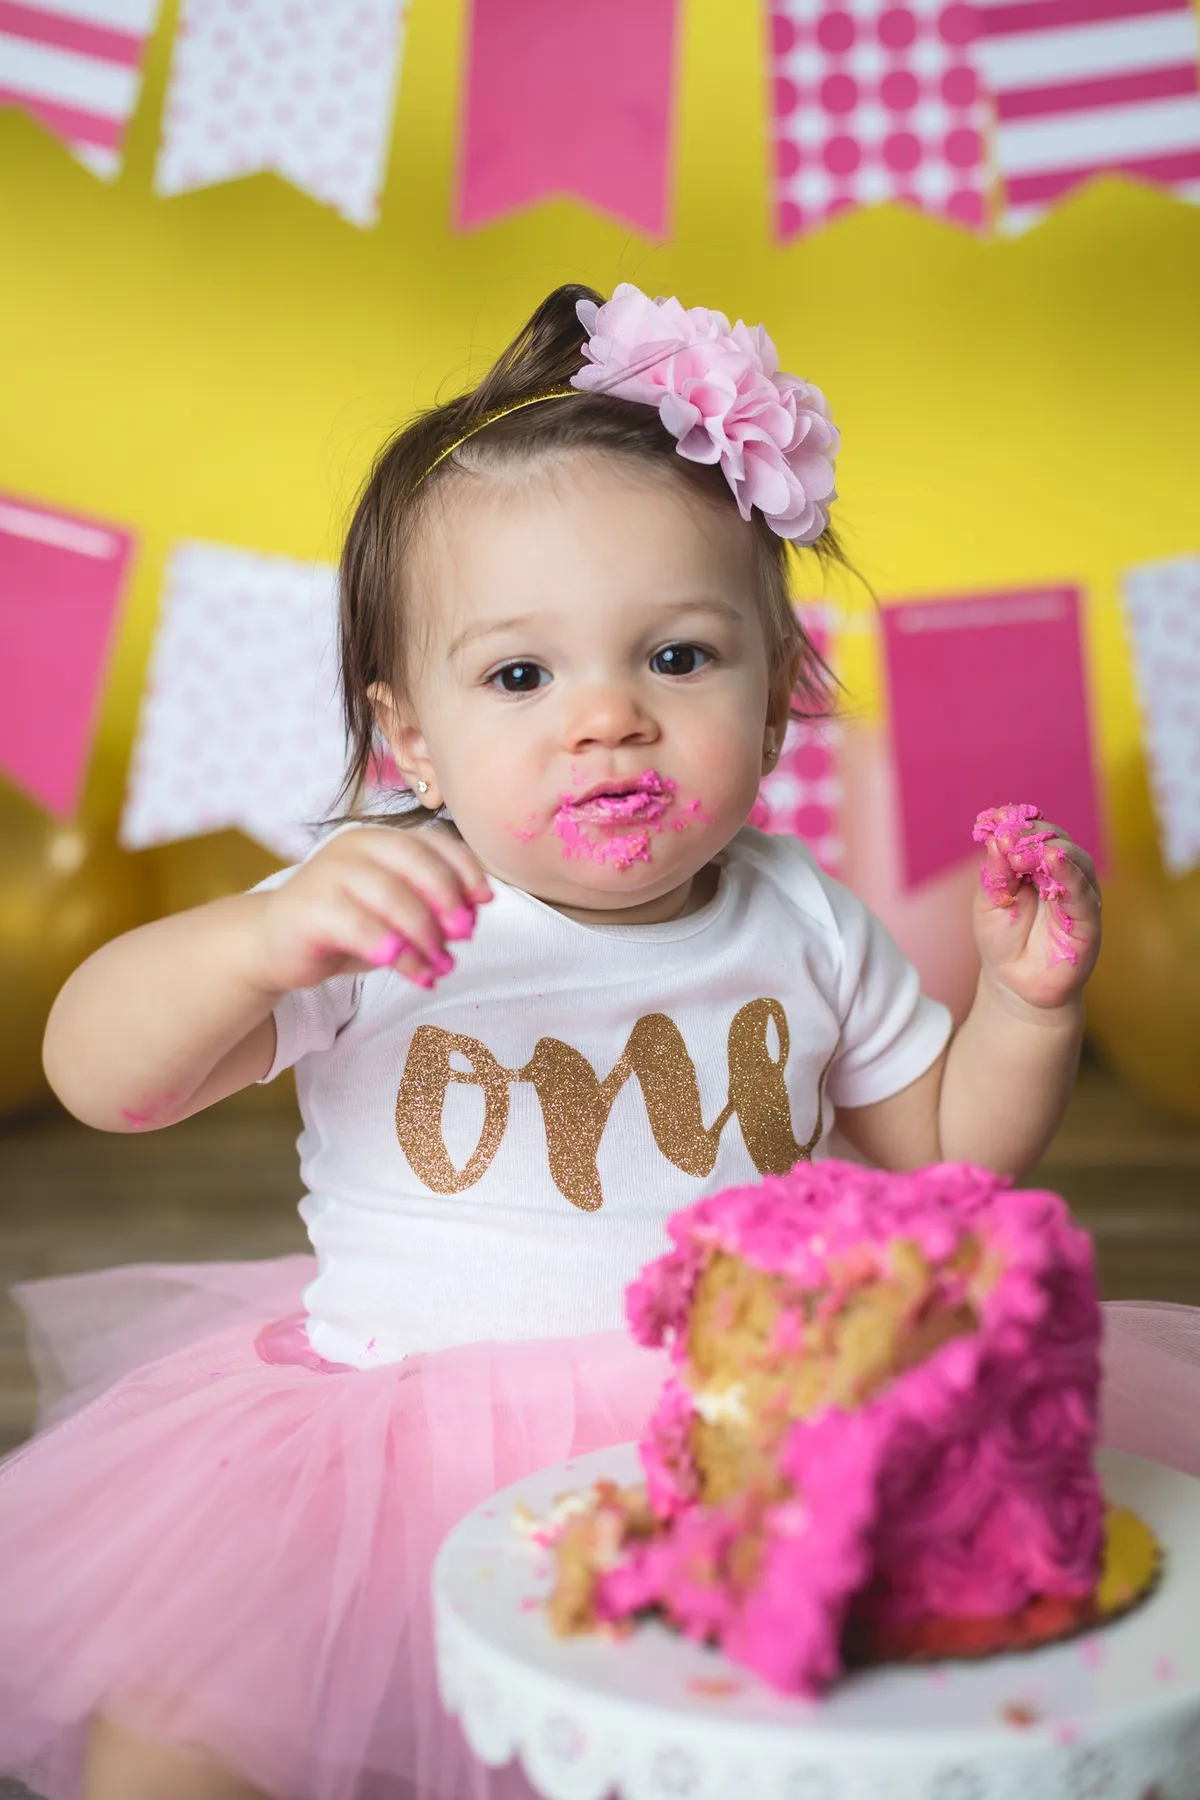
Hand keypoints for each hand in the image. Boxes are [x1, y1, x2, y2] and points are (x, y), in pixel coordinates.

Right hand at [251, 824, 492, 993]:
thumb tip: (470, 920)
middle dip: (448, 900)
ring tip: (441, 967)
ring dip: (425, 935)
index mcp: (381, 840)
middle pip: (416, 863)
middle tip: (465, 935)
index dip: (465, 869)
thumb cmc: (343, 926)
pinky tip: (415, 972)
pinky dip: (396, 951)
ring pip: (392, 897)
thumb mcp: (393, 913)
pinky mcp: (311, 907)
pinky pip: (363, 928)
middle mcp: (356, 846)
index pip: (433, 842)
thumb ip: (429, 908)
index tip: (484, 902)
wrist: (272, 943)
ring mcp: (330, 873)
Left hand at [972, 805, 1100, 1011]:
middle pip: (1056, 840)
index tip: (994, 816)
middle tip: (1008, 835)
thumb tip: (996, 836)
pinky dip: (1070, 874)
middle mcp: (1063, 874)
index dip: (1016, 822)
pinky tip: (1055, 860)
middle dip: (1032, 835)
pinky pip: (1083, 893)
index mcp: (1036, 864)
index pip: (1032, 833)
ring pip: (1075, 861)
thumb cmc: (1002, 938)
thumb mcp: (990, 900)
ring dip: (1052, 850)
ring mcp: (1078, 894)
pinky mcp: (1088, 920)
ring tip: (1028, 849)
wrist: (1013, 983)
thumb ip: (996, 870)